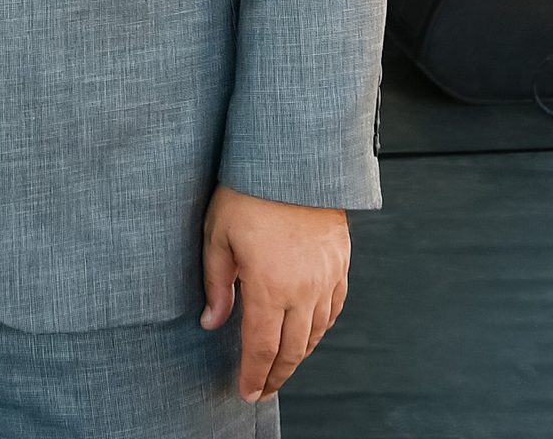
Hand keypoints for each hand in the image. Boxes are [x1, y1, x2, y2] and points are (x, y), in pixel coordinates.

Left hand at [200, 182, 349, 401]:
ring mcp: (326, 278)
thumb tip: (212, 322)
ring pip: (316, 333)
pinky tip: (309, 332)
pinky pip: (334, 309)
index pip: (262, 348)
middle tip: (263, 388)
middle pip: (292, 349)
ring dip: (298, 354)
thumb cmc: (248, 192)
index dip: (254, 375)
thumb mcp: (218, 235)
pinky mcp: (340, 264)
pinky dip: (320, 328)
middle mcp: (303, 290)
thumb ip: (217, 284)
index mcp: (269, 287)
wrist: (293, 161)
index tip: (247, 391)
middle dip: (276, 374)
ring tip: (281, 364)